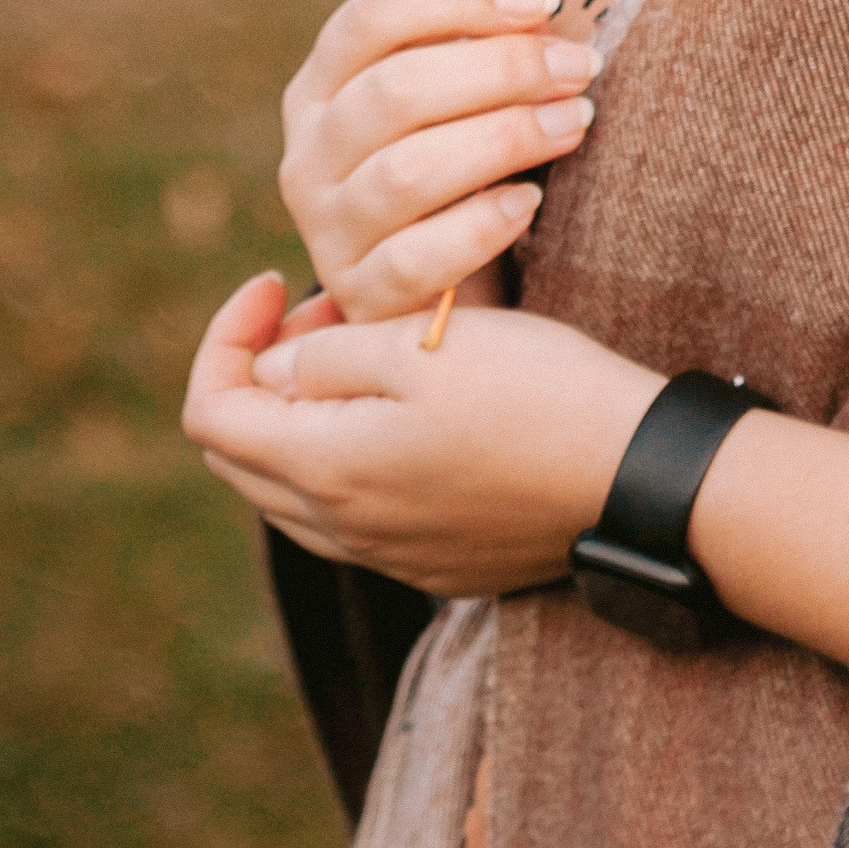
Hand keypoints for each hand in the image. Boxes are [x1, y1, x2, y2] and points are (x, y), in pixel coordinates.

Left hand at [182, 268, 661, 597]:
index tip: (276, 283)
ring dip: (304, 418)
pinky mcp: (438, 564)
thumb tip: (272, 370)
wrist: (637, 478)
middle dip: (260, 375)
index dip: (224, 337)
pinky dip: (351, 458)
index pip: (211, 414)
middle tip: (324, 311)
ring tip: (370, 352)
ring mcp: (392, 556)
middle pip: (242, 457)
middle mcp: (345, 529)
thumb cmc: (535, 394)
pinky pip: (356, 517)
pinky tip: (414, 411)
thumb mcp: (422, 345)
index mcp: (326, 471)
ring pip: (295, 491)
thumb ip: (324, 356)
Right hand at [277, 0, 598, 321]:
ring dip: (503, 138)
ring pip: (405, 172)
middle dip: (502, 69)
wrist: (432, 293)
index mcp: (322, 85)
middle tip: (580, 66)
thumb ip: (478, 53)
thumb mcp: (450, 105)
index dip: (460, 0)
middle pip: (395, 89)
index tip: (544, 2)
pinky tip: (529, 203)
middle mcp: (309, 153)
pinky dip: (478, 226)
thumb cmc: (455, 172)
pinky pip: (414, 258)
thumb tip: (545, 7)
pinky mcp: (359, 295)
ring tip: (575, 122)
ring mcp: (327, 229)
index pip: (372, 18)